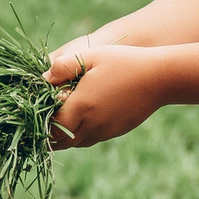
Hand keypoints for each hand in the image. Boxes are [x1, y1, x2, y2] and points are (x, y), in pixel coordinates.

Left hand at [44, 43, 164, 148]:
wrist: (160, 78)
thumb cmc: (124, 62)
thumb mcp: (91, 56)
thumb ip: (64, 66)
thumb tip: (43, 78)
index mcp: (82, 106)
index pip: (51, 126)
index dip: (40, 120)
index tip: (37, 108)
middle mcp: (92, 124)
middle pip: (60, 141)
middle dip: (48, 133)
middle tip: (43, 118)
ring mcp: (105, 131)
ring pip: (75, 143)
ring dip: (64, 135)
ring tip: (60, 117)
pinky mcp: (115, 132)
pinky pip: (90, 140)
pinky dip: (80, 134)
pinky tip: (81, 117)